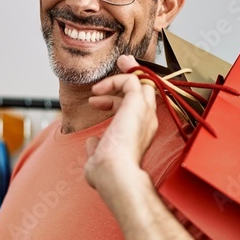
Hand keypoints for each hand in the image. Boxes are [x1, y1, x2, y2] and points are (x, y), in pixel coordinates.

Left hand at [84, 55, 158, 194]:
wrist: (115, 173)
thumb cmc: (108, 173)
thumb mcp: (101, 158)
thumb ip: (98, 147)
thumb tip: (92, 143)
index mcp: (140, 134)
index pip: (135, 108)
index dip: (117, 99)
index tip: (100, 96)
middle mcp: (147, 121)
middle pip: (145, 89)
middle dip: (130, 76)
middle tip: (118, 66)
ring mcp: (145, 112)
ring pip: (142, 81)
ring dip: (125, 71)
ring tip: (105, 72)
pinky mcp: (138, 104)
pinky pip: (131, 80)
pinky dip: (115, 79)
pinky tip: (98, 90)